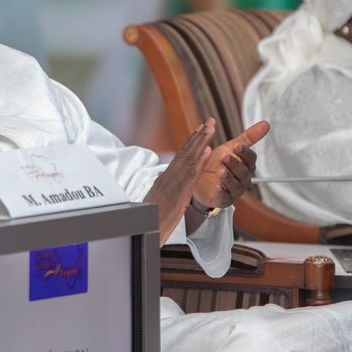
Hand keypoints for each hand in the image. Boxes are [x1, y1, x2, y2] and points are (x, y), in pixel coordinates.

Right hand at [145, 119, 214, 237]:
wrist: (140, 231)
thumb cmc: (149, 218)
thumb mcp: (156, 198)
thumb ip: (161, 185)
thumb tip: (161, 175)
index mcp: (166, 178)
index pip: (181, 156)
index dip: (192, 142)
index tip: (201, 129)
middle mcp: (169, 177)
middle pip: (186, 152)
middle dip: (199, 135)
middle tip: (210, 121)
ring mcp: (173, 184)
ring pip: (190, 159)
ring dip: (201, 142)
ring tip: (211, 128)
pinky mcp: (178, 194)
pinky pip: (191, 175)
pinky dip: (200, 161)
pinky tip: (209, 151)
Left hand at [192, 120, 270, 209]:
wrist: (198, 179)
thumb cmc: (216, 162)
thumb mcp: (230, 148)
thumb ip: (248, 137)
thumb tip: (266, 123)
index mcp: (245, 165)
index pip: (251, 159)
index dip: (245, 153)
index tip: (236, 146)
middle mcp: (242, 179)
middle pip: (244, 172)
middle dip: (235, 164)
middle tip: (224, 156)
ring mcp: (234, 191)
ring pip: (235, 185)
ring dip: (228, 177)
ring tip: (220, 170)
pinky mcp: (223, 200)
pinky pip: (224, 198)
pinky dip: (221, 193)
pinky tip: (217, 187)